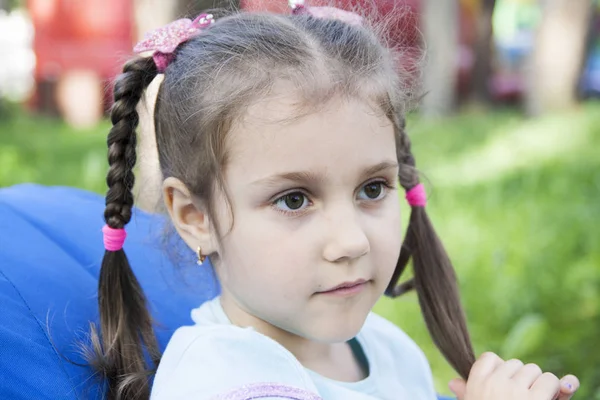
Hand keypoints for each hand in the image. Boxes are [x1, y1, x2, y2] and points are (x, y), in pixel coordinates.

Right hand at [448, 352, 579, 399]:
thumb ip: (466, 394)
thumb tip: (454, 382)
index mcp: (476, 385)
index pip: (489, 358)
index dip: (501, 369)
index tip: (505, 385)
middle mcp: (493, 384)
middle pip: (515, 363)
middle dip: (522, 378)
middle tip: (521, 399)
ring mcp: (514, 390)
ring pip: (534, 369)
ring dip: (539, 383)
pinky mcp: (536, 399)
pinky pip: (550, 380)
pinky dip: (555, 390)